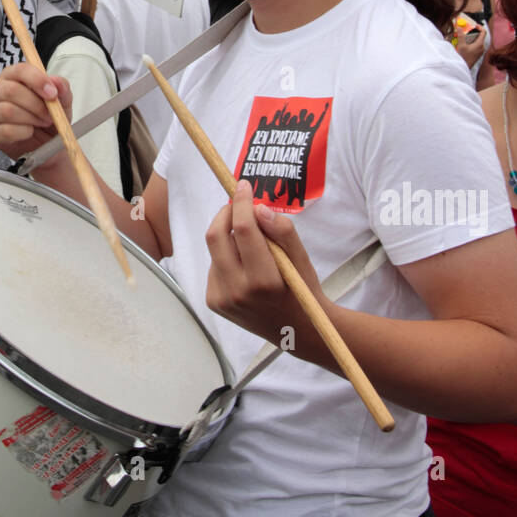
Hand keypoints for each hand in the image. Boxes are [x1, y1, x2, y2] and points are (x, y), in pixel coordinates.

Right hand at [0, 63, 72, 162]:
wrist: (48, 145)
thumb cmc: (50, 116)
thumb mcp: (62, 101)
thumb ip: (62, 88)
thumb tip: (56, 81)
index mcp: (13, 77)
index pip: (19, 70)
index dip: (37, 80)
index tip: (52, 92)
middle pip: (11, 90)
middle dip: (36, 104)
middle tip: (50, 114)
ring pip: (8, 111)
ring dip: (31, 118)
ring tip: (43, 122)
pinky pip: (7, 130)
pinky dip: (24, 132)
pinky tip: (31, 132)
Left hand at [205, 181, 329, 348]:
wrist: (296, 331)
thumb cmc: (302, 290)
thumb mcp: (301, 259)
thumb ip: (282, 231)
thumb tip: (258, 208)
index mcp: (264, 280)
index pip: (243, 230)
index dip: (241, 202)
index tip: (243, 186)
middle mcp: (238, 292)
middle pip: (216, 236)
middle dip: (225, 213)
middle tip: (238, 203)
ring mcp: (223, 300)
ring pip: (214, 250)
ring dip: (227, 236)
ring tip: (250, 242)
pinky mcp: (214, 302)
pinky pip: (214, 266)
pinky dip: (226, 256)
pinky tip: (244, 265)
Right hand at [456, 25, 485, 68]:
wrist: (464, 67)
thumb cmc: (464, 58)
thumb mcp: (461, 45)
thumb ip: (461, 36)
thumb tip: (460, 28)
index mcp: (480, 44)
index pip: (484, 32)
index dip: (480, 27)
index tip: (475, 25)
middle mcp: (482, 47)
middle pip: (480, 36)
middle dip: (473, 33)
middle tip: (467, 31)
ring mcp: (480, 51)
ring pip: (478, 41)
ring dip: (472, 38)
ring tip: (465, 38)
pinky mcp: (478, 54)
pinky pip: (477, 46)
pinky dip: (472, 43)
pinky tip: (465, 45)